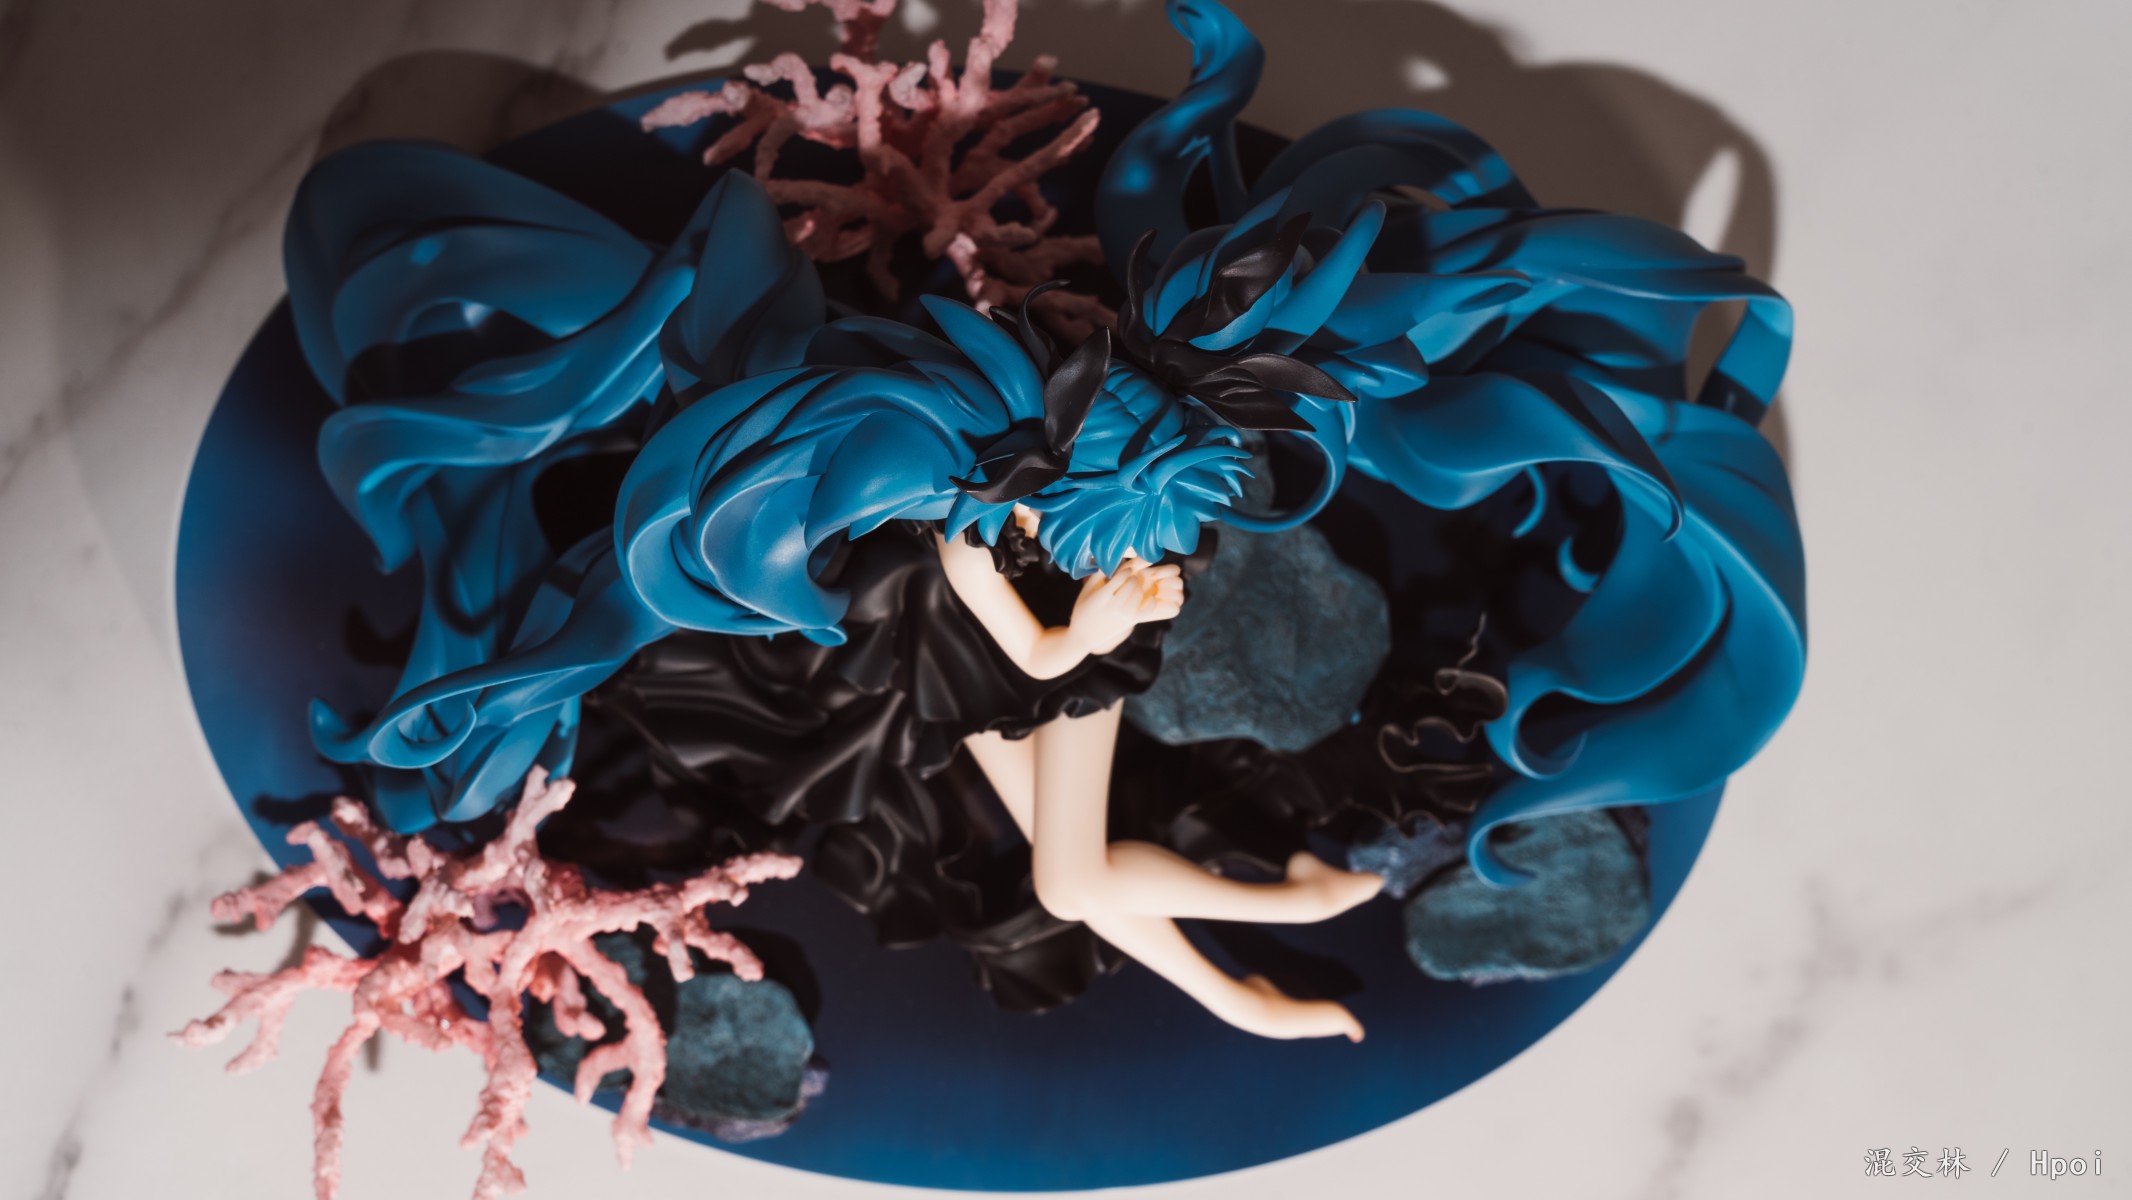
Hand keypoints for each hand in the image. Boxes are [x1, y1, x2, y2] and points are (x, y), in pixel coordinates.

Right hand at [1066, 556, 1183, 655]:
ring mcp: (1123, 616)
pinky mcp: (1130, 622)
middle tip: (1132, 576)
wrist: (1083, 636)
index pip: (1120, 576)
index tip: (1126, 570)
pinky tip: (1148, 596)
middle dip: (1133, 577)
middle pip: (1131, 584)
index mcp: (1101, 597)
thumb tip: (1113, 557)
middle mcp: (1113, 607)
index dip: (1126, 570)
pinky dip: (1150, 601)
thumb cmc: (1083, 609)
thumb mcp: (1086, 590)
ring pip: (1139, 594)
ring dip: (1139, 586)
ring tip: (1135, 585)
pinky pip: (1147, 610)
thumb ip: (1099, 573)